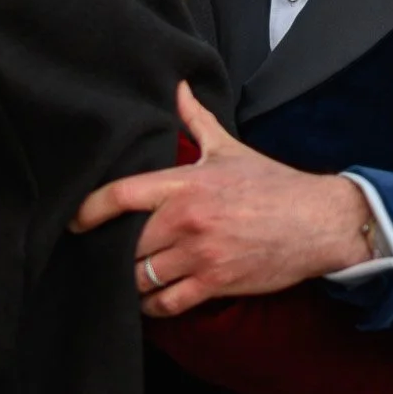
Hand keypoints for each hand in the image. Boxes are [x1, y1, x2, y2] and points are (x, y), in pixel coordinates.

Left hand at [72, 82, 374, 316]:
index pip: (122, 194)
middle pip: (126, 244)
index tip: (74, 221)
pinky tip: (151, 299)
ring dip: (131, 281)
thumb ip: (196, 120)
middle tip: (106, 255)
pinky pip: (168, 303)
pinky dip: (153, 305)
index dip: (88, 210)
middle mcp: (187, 219)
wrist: (318, 221)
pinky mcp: (216, 283)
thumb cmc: (274, 185)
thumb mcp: (230, 149)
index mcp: (186, 183)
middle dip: (114, 252)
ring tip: (126, 278)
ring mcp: (201, 254)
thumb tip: (177, 88)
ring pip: (141, 277)